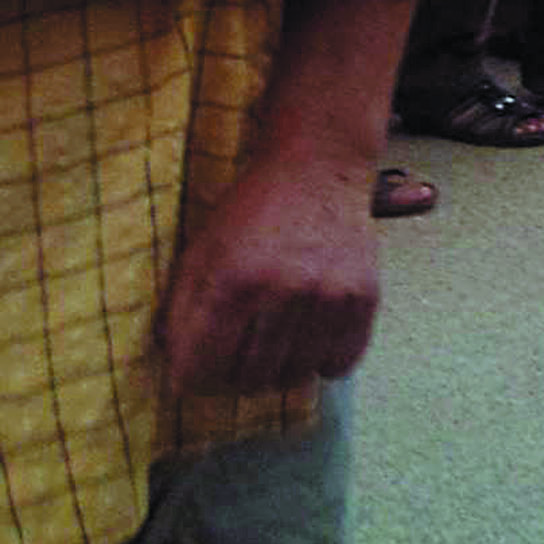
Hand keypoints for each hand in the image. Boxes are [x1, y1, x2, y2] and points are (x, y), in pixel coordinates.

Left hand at [160, 152, 380, 396]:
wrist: (320, 165)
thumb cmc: (252, 208)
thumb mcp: (200, 250)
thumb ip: (183, 310)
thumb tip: (178, 370)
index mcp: (233, 280)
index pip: (202, 368)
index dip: (190, 379)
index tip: (194, 373)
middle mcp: (284, 291)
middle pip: (250, 379)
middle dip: (232, 378)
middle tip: (233, 360)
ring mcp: (330, 295)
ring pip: (295, 376)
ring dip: (277, 372)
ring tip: (271, 350)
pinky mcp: (365, 295)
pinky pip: (340, 362)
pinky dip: (321, 363)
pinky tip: (309, 343)